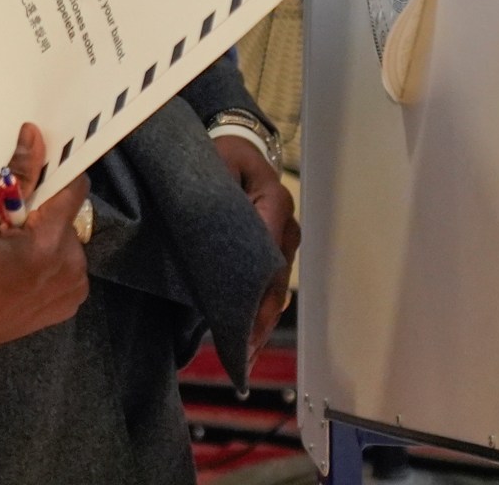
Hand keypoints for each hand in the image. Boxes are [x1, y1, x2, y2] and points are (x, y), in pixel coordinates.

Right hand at [0, 122, 90, 376]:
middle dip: (38, 209)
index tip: (36, 167)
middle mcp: (68, 270)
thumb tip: (34, 139)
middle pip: (67, 214)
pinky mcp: (67, 304)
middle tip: (0, 223)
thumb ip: (11, 179)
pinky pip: (65, 262)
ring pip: (65, 236)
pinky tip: (15, 269)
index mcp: (44, 248)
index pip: (73, 188)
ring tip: (3, 250)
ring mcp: (71, 291)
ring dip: (42, 233)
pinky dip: (45, 257)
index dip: (54, 171)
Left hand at [211, 133, 298, 354]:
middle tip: (242, 351)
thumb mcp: (213, 166)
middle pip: (275, 277)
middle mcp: (285, 222)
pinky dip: (262, 310)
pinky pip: (272, 282)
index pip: (266, 253)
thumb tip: (214, 242)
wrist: (230, 143)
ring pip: (276, 285)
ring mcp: (284, 236)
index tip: (241, 322)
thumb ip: (216, 201)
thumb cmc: (216, 154)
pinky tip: (251, 338)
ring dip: (262, 319)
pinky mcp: (275, 248)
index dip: (254, 290)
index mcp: (273, 199)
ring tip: (245, 354)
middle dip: (260, 316)